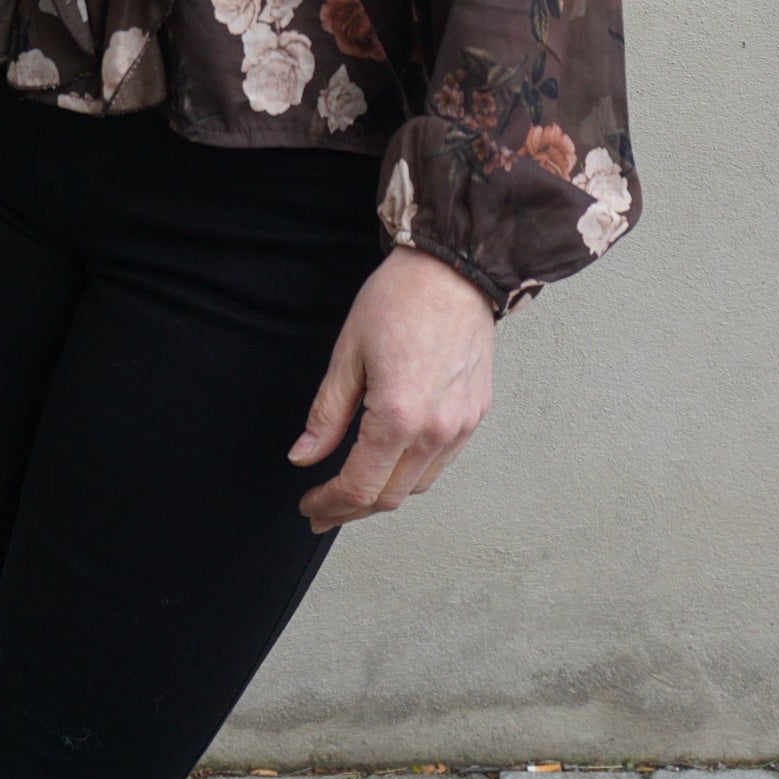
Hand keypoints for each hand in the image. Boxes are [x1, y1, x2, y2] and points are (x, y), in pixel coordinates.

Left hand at [287, 245, 494, 531]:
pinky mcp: (475, 414)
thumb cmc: (399, 299)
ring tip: (353, 490)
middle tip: (322, 507)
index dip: (329, 503)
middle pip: (390, 497)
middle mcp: (435, 430)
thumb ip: (326, 414)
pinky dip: (412, 472)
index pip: (359, 487)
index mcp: (398, 416)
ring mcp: (460, 425)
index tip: (309, 504)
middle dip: (351, 509)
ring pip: (418, 485)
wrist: (455, 269)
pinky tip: (391, 462)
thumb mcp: (348, 353)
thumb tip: (303, 457)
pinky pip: (441, 462)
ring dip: (383, 495)